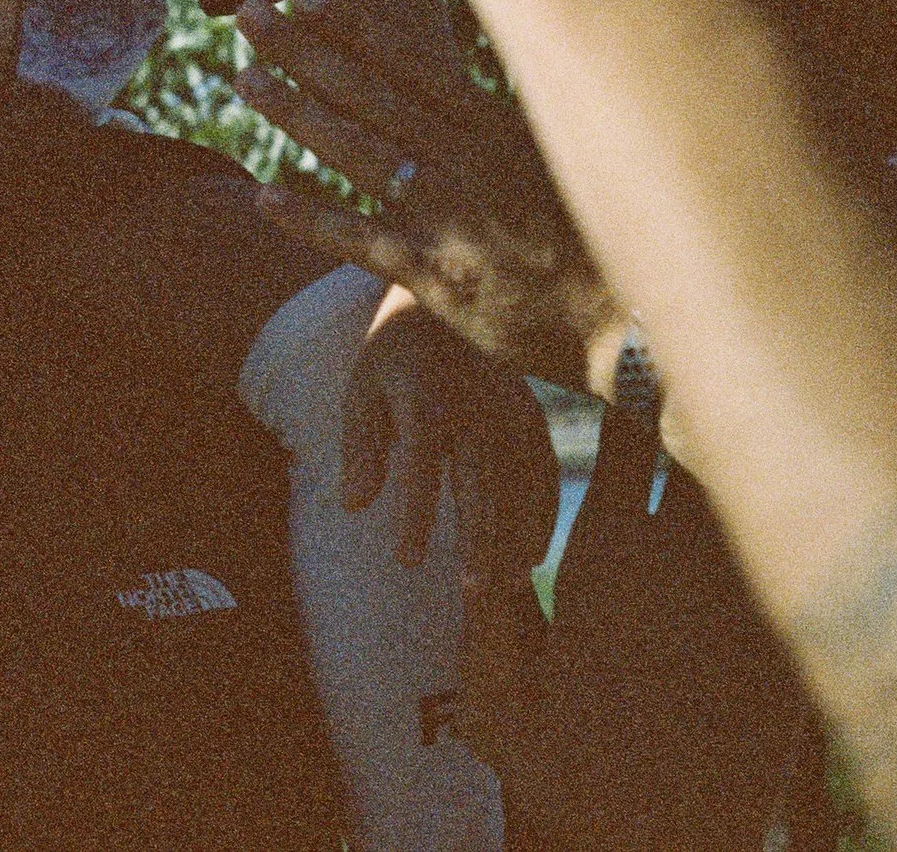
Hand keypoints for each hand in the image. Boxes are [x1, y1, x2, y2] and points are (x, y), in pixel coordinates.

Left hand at [240, 0, 622, 394]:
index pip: (409, 64)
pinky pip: (362, 241)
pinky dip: (311, 216)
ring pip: (357, 154)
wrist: (636, 325)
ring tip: (244, 81)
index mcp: (498, 128)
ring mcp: (451, 220)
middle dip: (302, 51)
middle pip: (369, 95)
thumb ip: (501, 116)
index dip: (350, 28)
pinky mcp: (439, 279)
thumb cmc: (601, 233)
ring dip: (294, 114)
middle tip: (244, 15)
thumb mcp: (562, 153)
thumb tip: (456, 67)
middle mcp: (468, 164)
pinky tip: (264, 193)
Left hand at [341, 281, 561, 582]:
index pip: (419, 469)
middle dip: (479, 541)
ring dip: (515, 538)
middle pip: (480, 484)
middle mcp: (474, 409)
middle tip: (473, 592)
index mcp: (424, 401)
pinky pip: (542, 473)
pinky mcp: (531, 416)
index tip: (405, 561)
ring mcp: (509, 412)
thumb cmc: (392, 358)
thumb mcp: (362, 390)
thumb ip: (360, 448)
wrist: (444, 305)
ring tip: (506, 586)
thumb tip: (354, 506)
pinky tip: (533, 554)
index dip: (414, 517)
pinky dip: (541, 514)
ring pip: (518, 487)